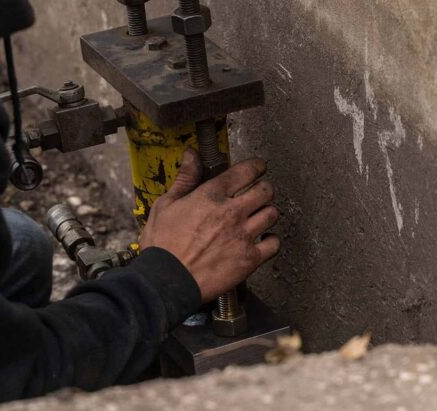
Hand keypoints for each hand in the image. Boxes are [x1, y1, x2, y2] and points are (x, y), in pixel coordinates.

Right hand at [139, 149, 279, 302]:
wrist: (165, 281)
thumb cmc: (162, 244)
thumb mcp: (165, 205)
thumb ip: (184, 178)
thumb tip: (191, 154)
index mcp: (211, 195)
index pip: (246, 171)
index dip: (257, 165)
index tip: (258, 167)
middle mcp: (231, 212)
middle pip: (266, 190)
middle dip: (263, 188)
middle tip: (258, 193)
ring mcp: (243, 236)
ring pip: (272, 214)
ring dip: (266, 213)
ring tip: (257, 217)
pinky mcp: (249, 259)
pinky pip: (274, 243)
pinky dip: (270, 241)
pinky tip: (261, 241)